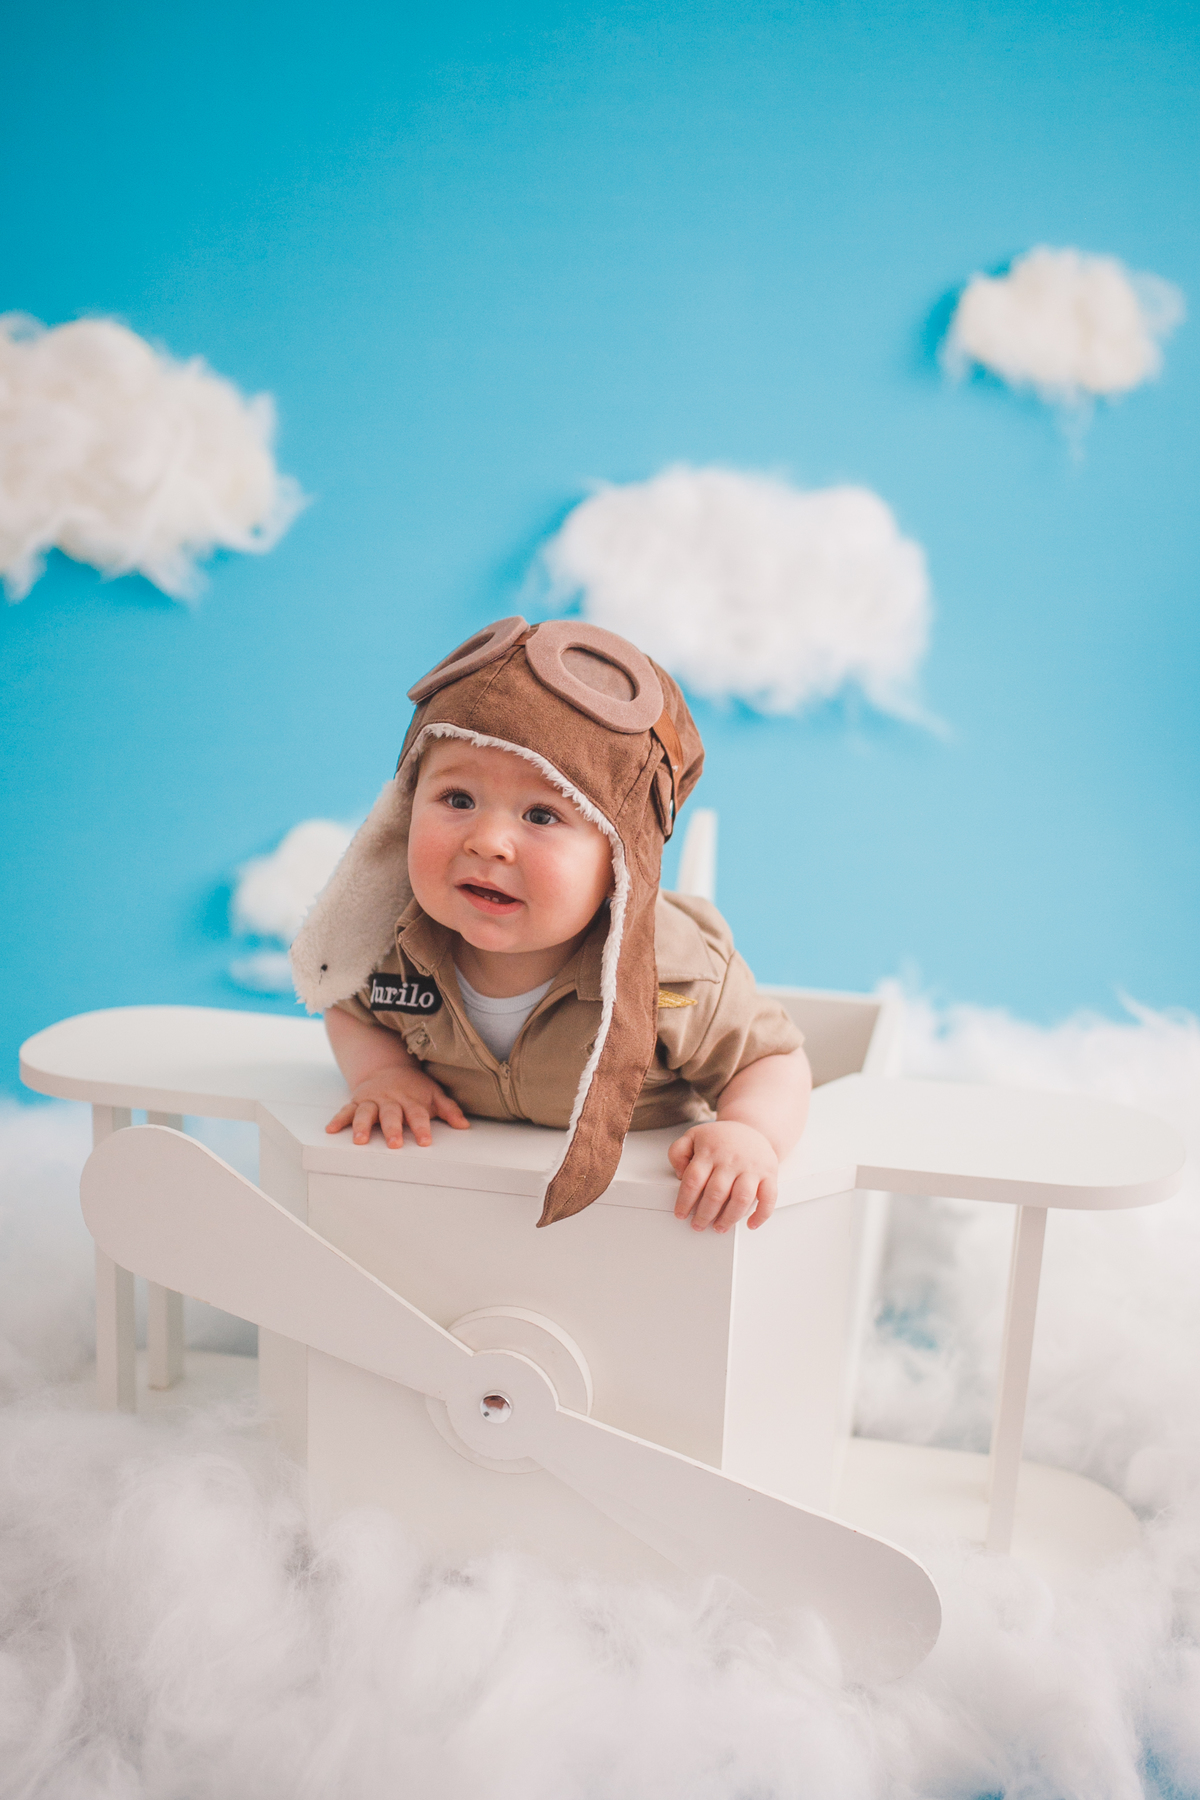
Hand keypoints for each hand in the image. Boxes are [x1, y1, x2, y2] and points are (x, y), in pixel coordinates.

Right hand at [325, 1065, 469, 1148]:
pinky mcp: (357, 1101)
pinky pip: (346, 1110)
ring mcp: (372, 1101)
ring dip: (362, 1126)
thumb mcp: (434, 1094)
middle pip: (391, 1115)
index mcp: (411, 1100)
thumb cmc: (415, 1087)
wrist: (389, 1068)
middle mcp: (391, 1100)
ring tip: (360, 1140)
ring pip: (366, 1113)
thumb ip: (449, 1110)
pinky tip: (330, 1129)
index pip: (418, 1115)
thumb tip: (465, 1125)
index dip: (422, 1128)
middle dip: (392, 1129)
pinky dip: (338, 1119)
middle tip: (394, 1144)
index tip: (425, 1141)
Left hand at [668, 1120, 778, 1232]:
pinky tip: (751, 1224)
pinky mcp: (769, 1174)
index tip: (681, 1214)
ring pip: (741, 1198)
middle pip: (716, 1193)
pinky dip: (761, 1214)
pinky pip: (769, 1197)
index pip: (694, 1180)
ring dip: (729, 1218)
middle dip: (705, 1215)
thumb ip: (678, 1152)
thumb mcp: (693, 1136)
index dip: (685, 1201)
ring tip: (719, 1228)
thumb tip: (680, 1174)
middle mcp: (731, 1160)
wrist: (753, 1127)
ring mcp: (751, 1168)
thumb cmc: (721, 1138)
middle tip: (698, 1225)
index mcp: (710, 1152)